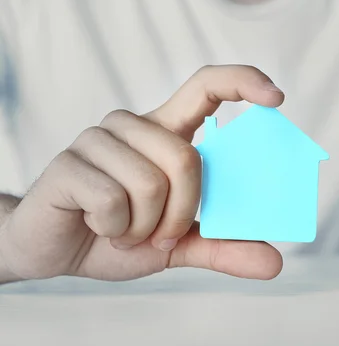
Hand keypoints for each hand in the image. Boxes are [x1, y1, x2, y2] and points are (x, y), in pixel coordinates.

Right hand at [0, 65, 284, 281]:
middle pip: (186, 158)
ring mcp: (98, 140)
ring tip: (124, 230)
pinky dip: (115, 230)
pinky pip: (114, 200)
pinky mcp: (69, 163)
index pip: (206, 86)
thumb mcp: (180, 245)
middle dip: (182, 213)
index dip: (242, 81)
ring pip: (151, 183)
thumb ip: (224, 247)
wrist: (57, 251)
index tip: (276, 98)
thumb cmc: (120, 236)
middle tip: (159, 235)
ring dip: (145, 226)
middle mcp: (133, 127)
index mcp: (166, 133)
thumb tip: (274, 264)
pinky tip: (98, 226)